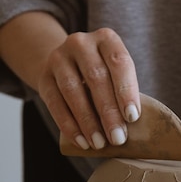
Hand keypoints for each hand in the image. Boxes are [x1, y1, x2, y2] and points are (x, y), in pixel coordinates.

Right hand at [38, 28, 140, 149]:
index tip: (132, 117)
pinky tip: (81, 141)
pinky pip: (55, 103)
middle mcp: (81, 43)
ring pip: (73, 91)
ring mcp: (59, 58)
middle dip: (109, 112)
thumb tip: (134, 126)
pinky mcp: (44, 76)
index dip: (126, 90)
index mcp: (106, 38)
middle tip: (118, 138)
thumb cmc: (101, 72)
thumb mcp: (114, 71)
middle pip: (97, 78)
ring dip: (88, 121)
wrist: (65, 61)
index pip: (119, 62)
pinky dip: (69, 125)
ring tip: (99, 143)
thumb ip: (124, 90)